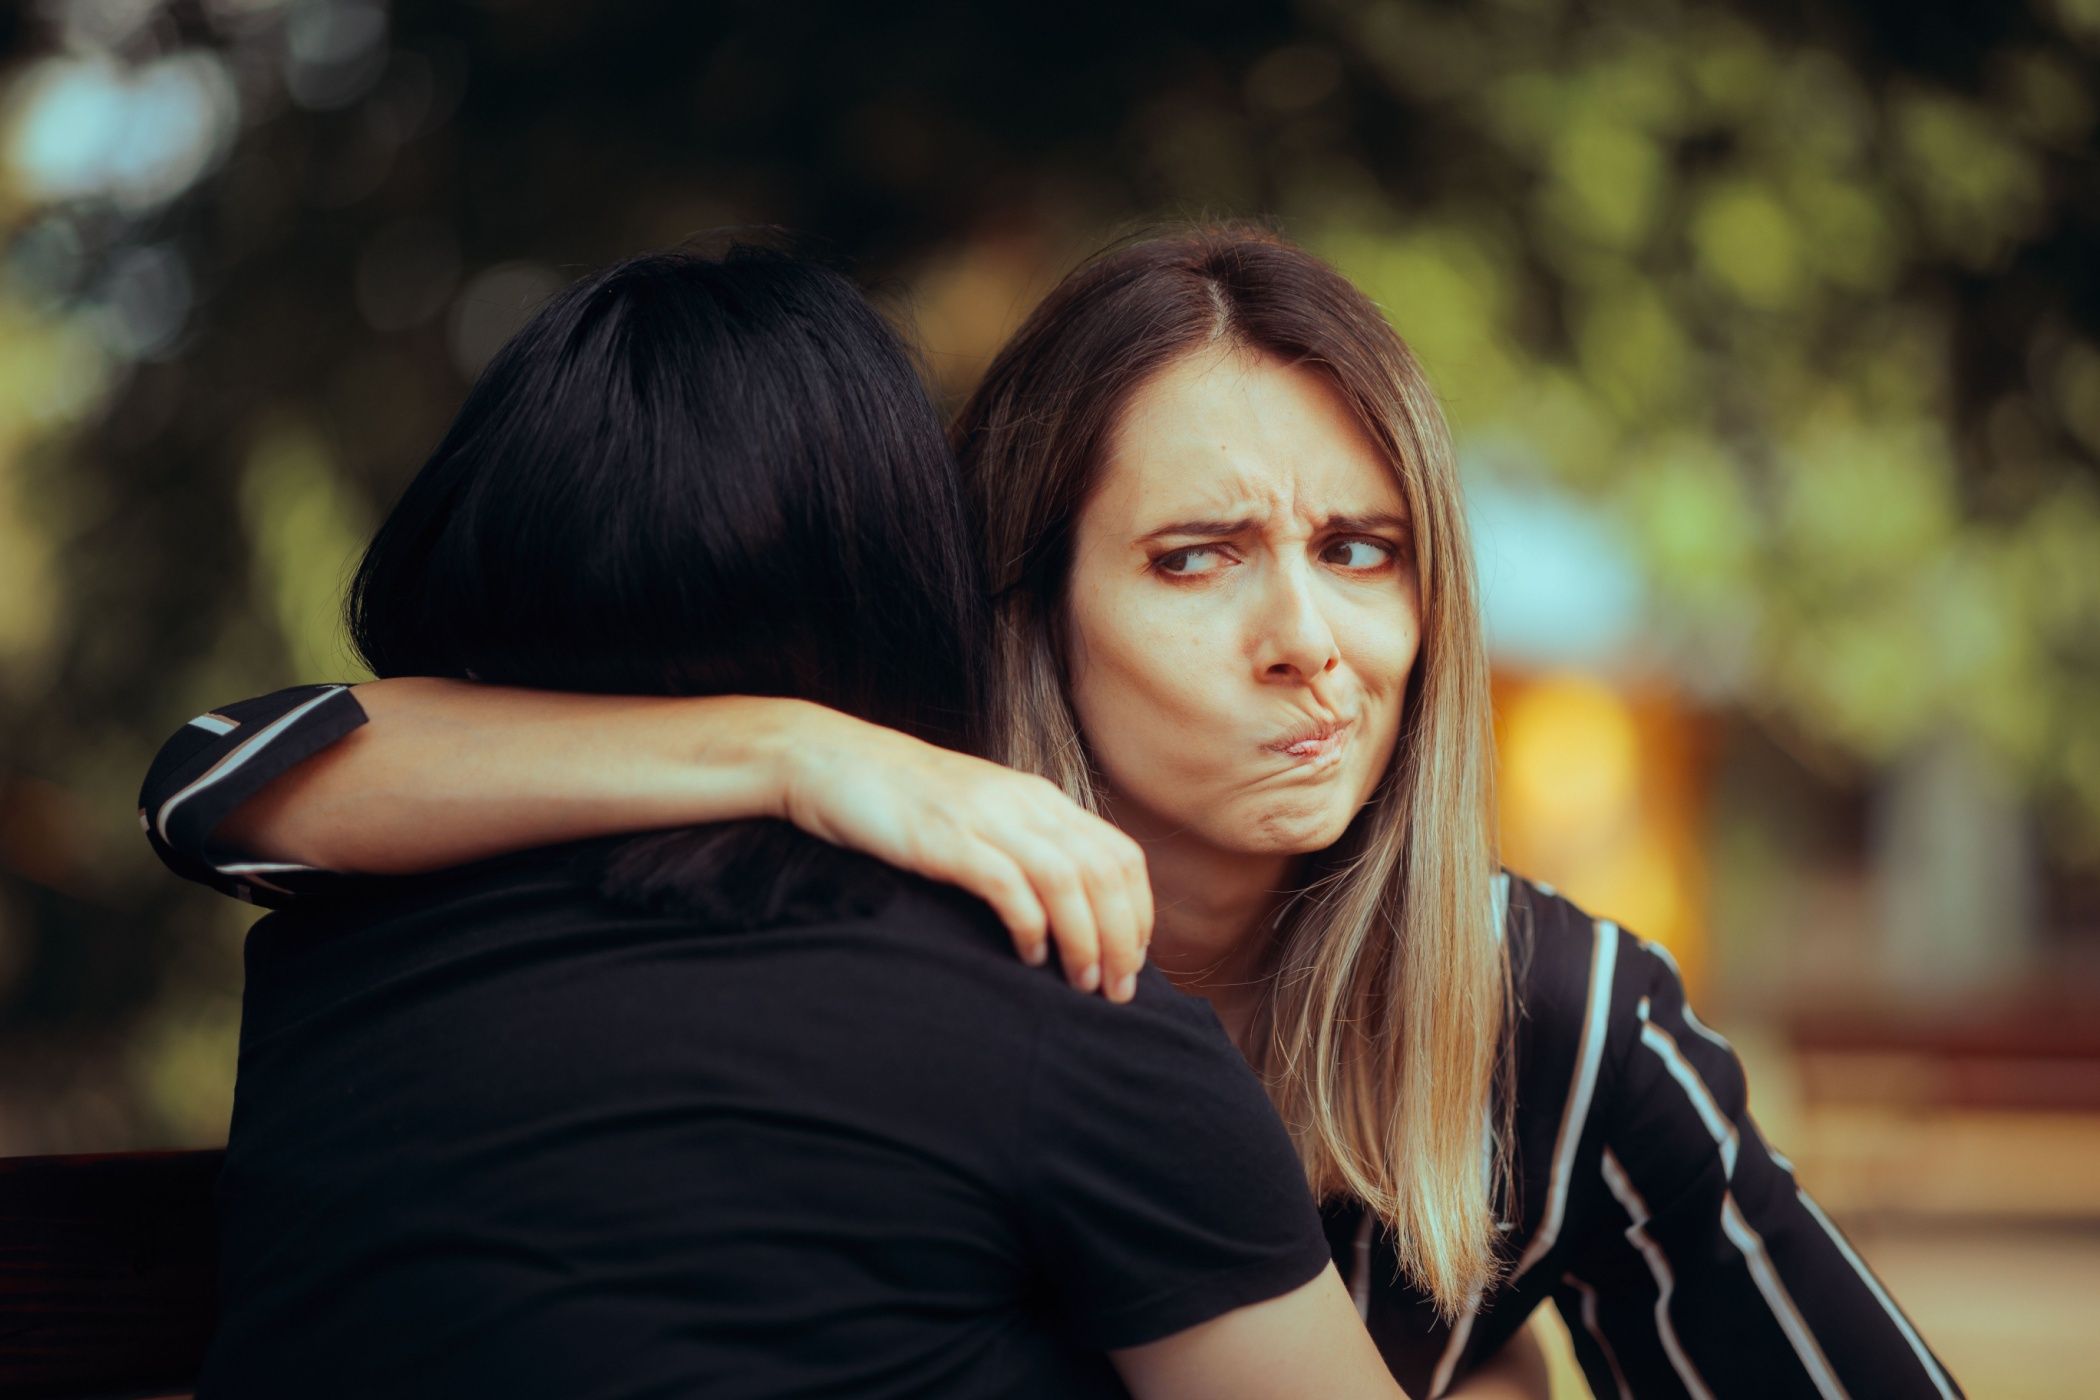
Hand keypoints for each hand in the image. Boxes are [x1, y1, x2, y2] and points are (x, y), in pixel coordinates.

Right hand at [775, 708, 1152, 1000]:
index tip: (1131, 961)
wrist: (828, 759)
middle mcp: (1024, 804)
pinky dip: (1030, 926)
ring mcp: (986, 819)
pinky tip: (1029, 957)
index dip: (1138, 913)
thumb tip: (1063, 906)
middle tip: (1117, 990)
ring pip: (1067, 882)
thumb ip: (1022, 845)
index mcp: (1040, 799)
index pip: (1120, 855)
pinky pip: (1009, 886)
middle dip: (1121, 938)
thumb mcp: (979, 814)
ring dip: (1085, 940)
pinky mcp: (946, 839)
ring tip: (1082, 983)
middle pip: (1104, 873)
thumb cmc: (903, 800)